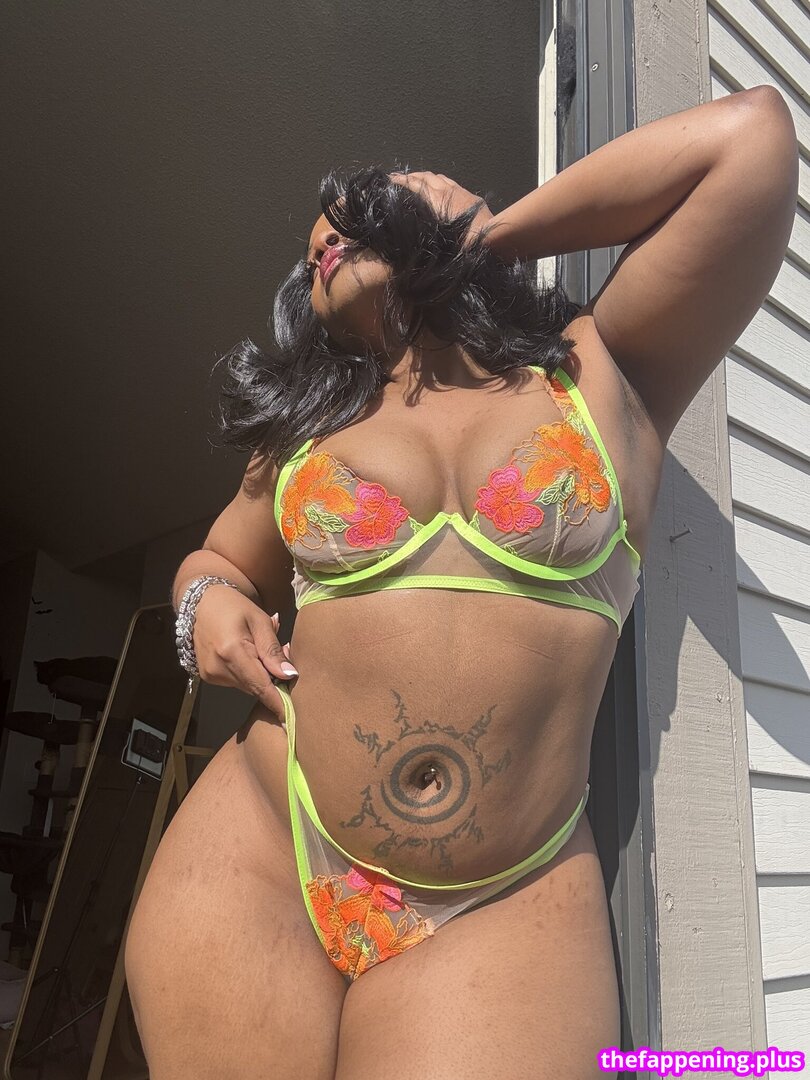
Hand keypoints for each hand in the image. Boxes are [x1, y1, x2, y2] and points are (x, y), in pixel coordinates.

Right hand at [190, 586, 296, 720]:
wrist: (201, 603)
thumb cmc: (234, 606)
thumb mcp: (259, 620)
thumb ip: (273, 650)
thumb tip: (289, 675)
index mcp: (232, 652)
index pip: (261, 686)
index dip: (278, 703)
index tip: (293, 720)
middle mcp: (218, 668)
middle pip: (255, 688)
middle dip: (274, 682)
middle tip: (287, 664)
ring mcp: (210, 675)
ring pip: (247, 686)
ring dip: (260, 677)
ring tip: (262, 652)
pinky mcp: (208, 677)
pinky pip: (236, 682)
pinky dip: (247, 674)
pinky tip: (249, 656)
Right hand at [388, 170, 493, 240]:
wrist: (490, 239)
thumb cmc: (462, 242)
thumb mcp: (437, 235)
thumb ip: (423, 224)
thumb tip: (411, 223)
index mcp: (435, 199)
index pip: (414, 184)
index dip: (401, 180)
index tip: (389, 179)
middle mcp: (446, 190)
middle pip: (426, 177)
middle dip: (412, 176)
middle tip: (401, 179)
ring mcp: (460, 191)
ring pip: (439, 178)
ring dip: (426, 178)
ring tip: (418, 181)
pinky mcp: (470, 196)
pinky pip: (452, 183)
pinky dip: (441, 183)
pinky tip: (441, 188)